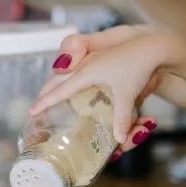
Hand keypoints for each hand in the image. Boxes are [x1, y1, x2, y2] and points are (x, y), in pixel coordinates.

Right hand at [31, 25, 170, 149]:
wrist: (152, 46)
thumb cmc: (139, 66)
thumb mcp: (128, 95)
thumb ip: (121, 118)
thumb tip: (119, 140)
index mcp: (87, 73)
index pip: (60, 90)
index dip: (46, 101)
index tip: (33, 111)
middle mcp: (85, 66)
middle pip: (57, 79)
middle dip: (45, 92)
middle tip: (36, 106)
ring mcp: (91, 60)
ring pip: (65, 74)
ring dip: (55, 85)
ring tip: (46, 97)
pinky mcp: (98, 59)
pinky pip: (76, 70)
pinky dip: (67, 78)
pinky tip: (66, 81)